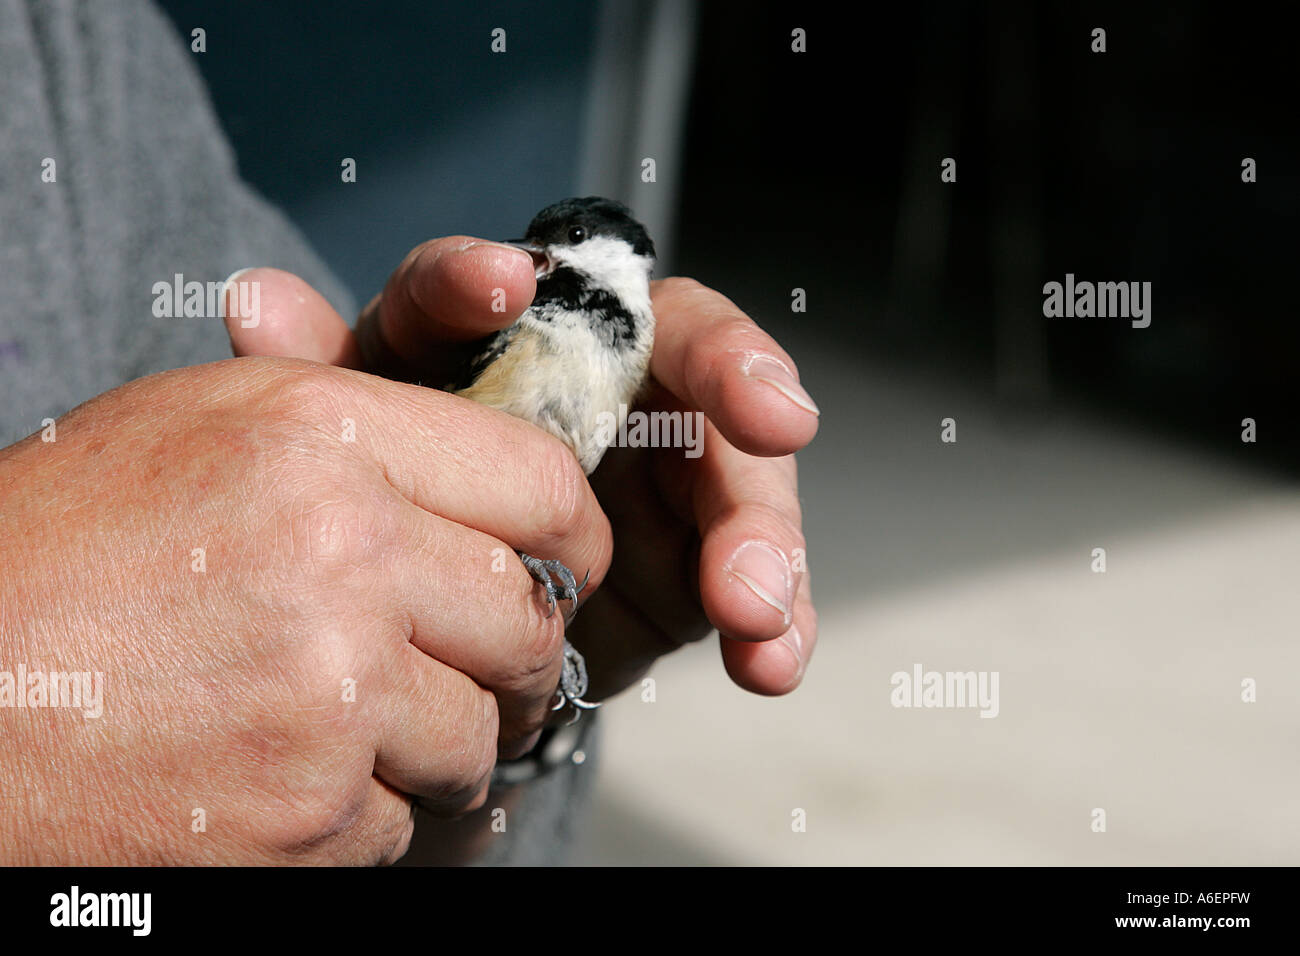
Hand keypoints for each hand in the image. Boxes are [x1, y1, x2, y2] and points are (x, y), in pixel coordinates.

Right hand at [0, 354, 610, 862]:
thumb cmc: (60, 550)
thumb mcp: (199, 425)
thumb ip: (356, 428)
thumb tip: (486, 473)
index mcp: (324, 439)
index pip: (541, 480)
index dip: (571, 532)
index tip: (562, 564)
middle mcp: (344, 556)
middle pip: (531, 621)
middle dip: (517, 657)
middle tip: (479, 670)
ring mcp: (329, 695)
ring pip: (478, 738)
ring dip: (438, 746)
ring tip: (357, 729)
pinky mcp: (303, 816)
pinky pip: (404, 825)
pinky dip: (366, 817)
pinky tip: (294, 781)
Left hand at [225, 240, 817, 701]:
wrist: (461, 625)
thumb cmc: (408, 506)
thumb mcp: (357, 445)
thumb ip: (318, 378)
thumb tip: (255, 299)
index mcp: (515, 341)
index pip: (527, 278)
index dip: (535, 279)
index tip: (510, 286)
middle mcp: (609, 386)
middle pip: (688, 357)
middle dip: (734, 385)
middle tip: (768, 425)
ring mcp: (667, 467)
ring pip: (742, 467)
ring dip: (762, 526)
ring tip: (750, 604)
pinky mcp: (704, 549)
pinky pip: (758, 574)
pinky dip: (774, 617)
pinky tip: (769, 658)